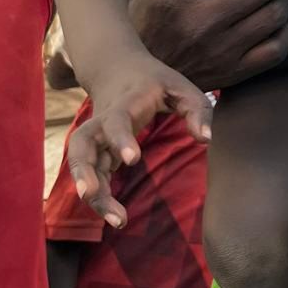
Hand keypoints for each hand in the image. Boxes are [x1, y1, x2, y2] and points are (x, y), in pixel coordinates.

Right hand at [68, 59, 211, 225]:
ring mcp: (97, 136)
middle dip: (84, 170)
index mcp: (125, 103)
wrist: (117, 68)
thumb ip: (198, 110)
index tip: (132, 160)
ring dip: (91, 191)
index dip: (120, 138)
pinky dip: (98, 196)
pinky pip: (91, 173)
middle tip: (92, 194)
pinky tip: (114, 216)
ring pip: (81, 162)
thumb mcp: (182, 87)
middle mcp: (103, 120)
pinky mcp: (98, 150)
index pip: (116, 120)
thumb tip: (206, 139)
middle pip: (82, 144)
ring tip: (114, 219)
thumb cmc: (156, 81)